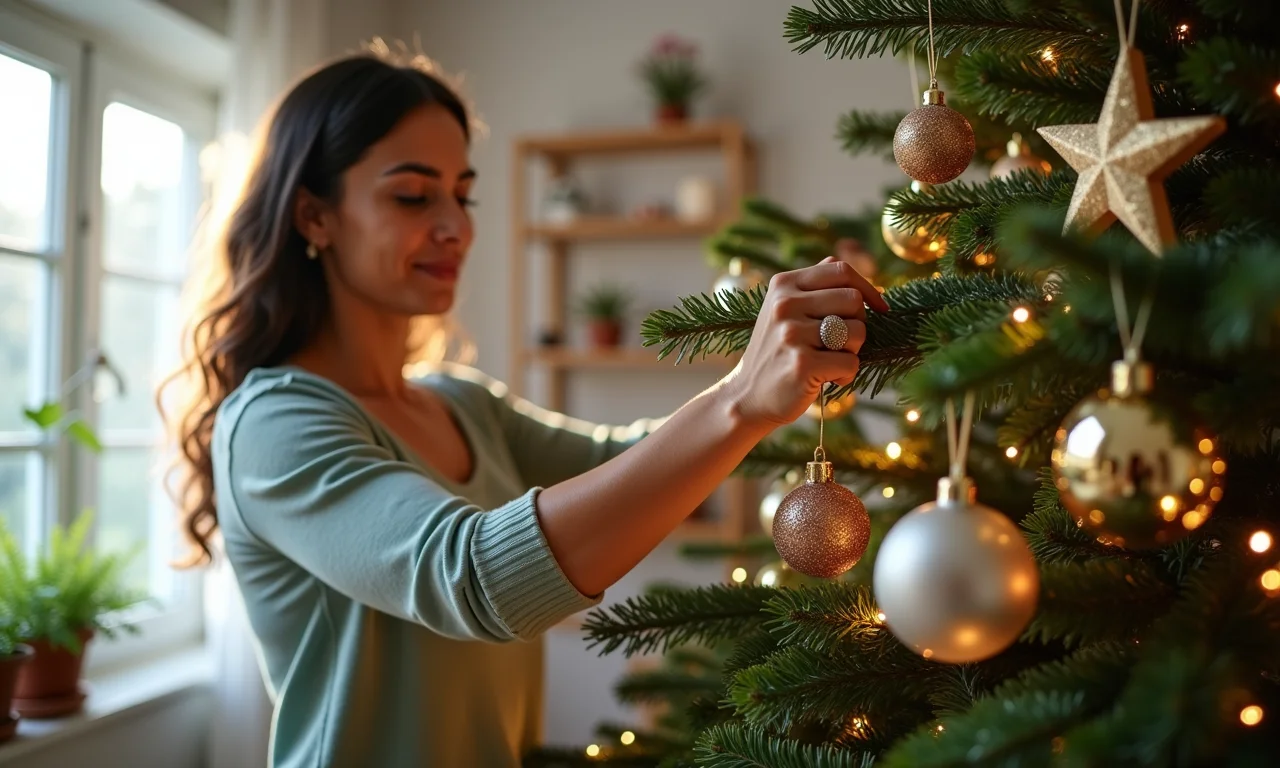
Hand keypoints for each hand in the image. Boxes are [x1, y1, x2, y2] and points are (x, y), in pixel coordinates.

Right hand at [723, 251, 888, 428]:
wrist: (747, 396)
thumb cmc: (777, 352)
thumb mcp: (784, 309)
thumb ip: (812, 285)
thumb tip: (846, 262)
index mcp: (783, 284)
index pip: (841, 270)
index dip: (868, 288)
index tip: (879, 308)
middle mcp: (785, 304)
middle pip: (854, 300)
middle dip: (858, 324)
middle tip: (840, 344)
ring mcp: (791, 333)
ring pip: (857, 332)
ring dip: (853, 352)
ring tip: (830, 361)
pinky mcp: (802, 363)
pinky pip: (850, 363)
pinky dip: (846, 376)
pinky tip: (825, 380)